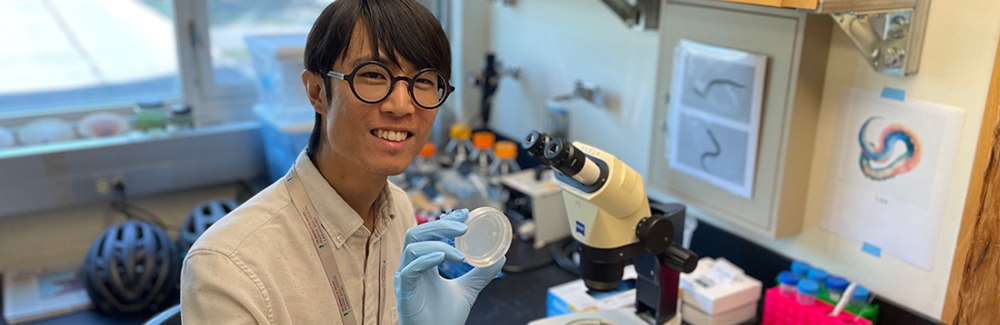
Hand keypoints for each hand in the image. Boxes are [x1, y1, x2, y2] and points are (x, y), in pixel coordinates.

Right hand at [394, 209, 504, 324]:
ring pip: (412, 246)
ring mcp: (405, 278)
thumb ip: (480, 274)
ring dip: (438, 244)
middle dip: (440, 225)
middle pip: (417, 233)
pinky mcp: (403, 291)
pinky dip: (426, 259)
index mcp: (424, 263)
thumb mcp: (468, 290)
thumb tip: (500, 258)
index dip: (445, 220)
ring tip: (461, 255)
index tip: (465, 214)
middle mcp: (412, 267)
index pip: (429, 233)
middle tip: (463, 226)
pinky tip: (443, 257)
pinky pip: (410, 269)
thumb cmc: (444, 318)